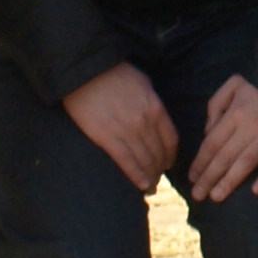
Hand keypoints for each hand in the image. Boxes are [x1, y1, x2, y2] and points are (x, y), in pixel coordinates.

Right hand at [60, 61, 176, 191]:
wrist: (87, 71)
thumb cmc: (114, 73)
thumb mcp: (144, 84)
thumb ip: (152, 104)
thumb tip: (157, 120)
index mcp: (155, 108)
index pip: (171, 140)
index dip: (171, 156)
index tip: (168, 163)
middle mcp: (145, 122)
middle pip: (158, 153)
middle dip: (160, 169)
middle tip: (158, 179)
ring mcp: (126, 131)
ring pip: (144, 161)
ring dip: (150, 176)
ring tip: (151, 186)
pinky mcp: (106, 137)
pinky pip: (126, 162)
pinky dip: (136, 176)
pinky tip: (141, 186)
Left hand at [183, 74, 257, 201]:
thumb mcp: (233, 87)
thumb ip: (216, 105)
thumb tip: (208, 131)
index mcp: (237, 112)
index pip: (213, 143)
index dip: (200, 161)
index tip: (192, 177)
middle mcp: (252, 125)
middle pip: (226, 156)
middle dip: (209, 177)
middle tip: (198, 195)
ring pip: (246, 162)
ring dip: (229, 181)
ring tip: (216, 197)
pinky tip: (256, 191)